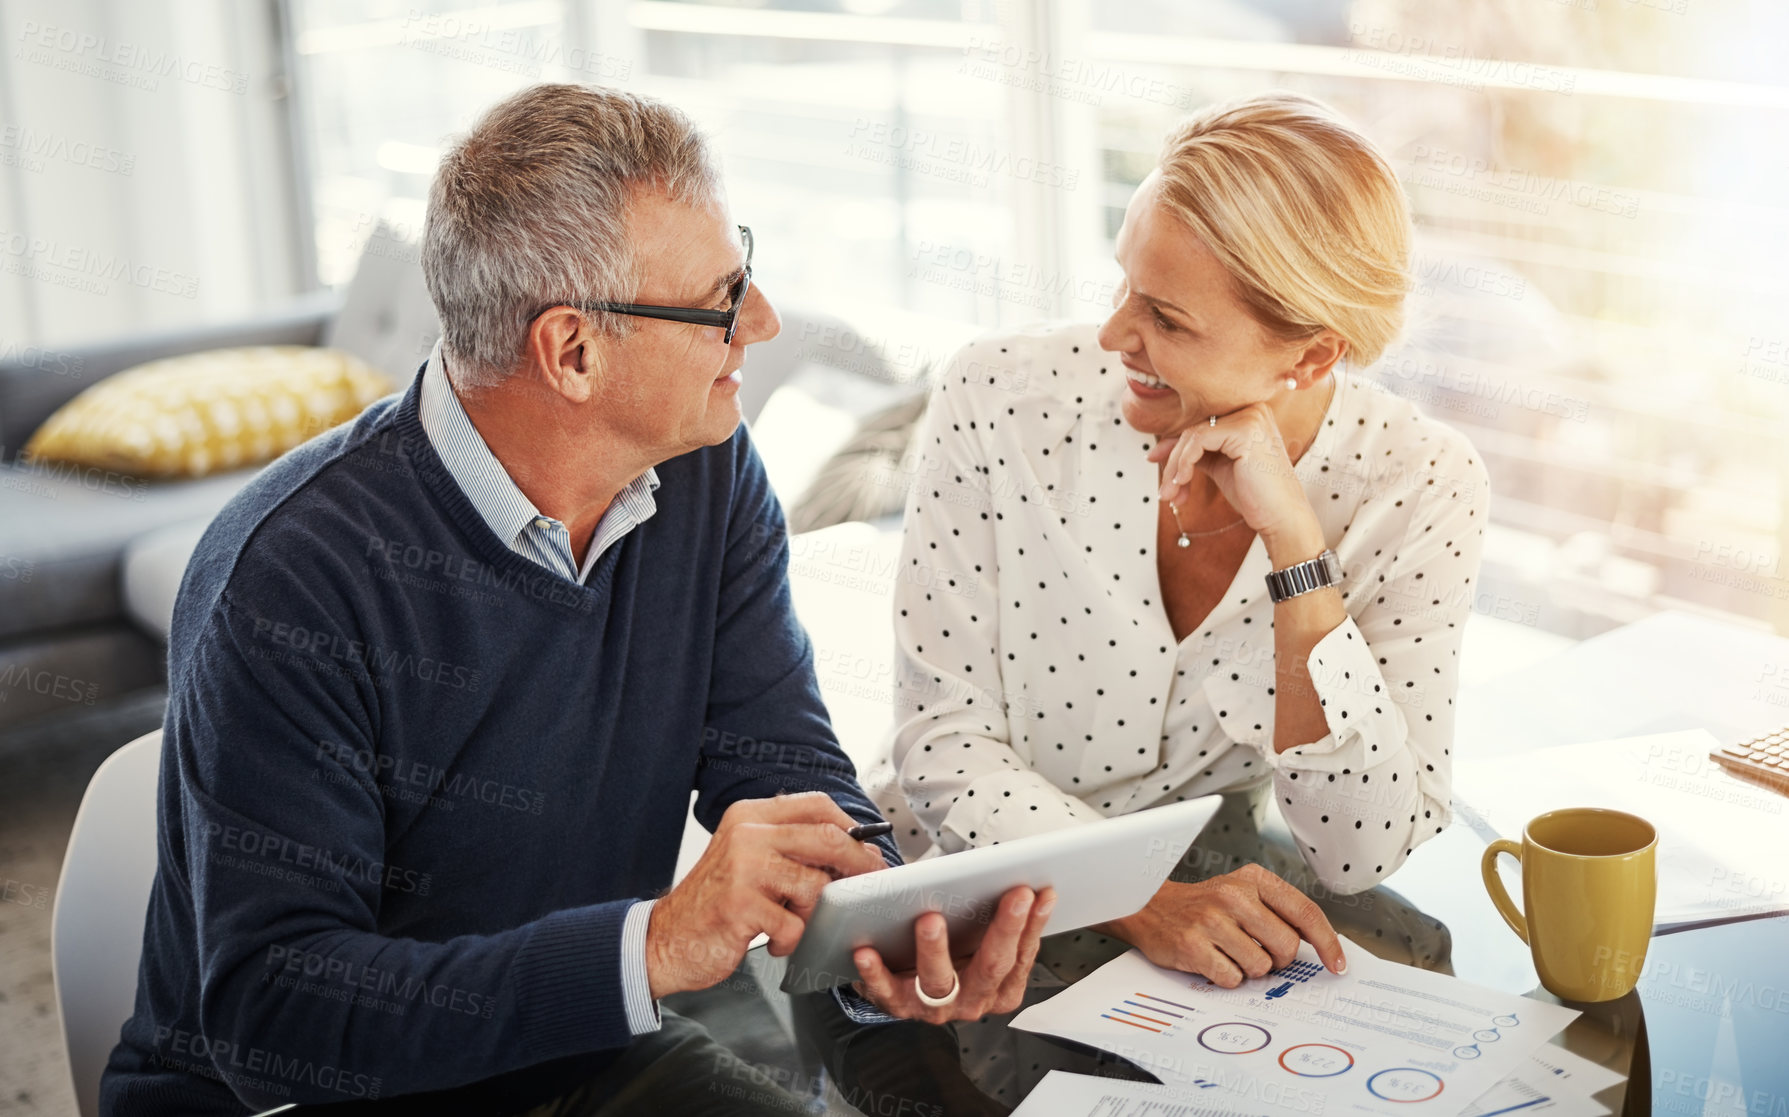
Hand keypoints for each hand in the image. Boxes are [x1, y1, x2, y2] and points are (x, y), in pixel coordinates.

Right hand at [645, 792, 887, 999]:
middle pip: (828, 838)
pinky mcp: (741, 906)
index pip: (817, 805)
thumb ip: (791, 846)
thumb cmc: (717, 901)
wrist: (666, 938)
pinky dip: (791, 939)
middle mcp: (747, 834)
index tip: (867, 851)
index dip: (852, 828)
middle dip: (859, 865)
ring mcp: (744, 869)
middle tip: (869, 885)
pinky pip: (795, 924)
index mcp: (751, 815)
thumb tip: (856, 847)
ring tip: (792, 921)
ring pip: (816, 886)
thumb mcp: (749, 858)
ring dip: (814, 913)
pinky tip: (772, 940)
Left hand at [850, 885, 1055, 1023]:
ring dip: (934, 950)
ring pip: (938, 982)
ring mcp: (935, 1007)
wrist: (905, 982)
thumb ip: (998, 914)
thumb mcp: (981, 936)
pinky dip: (876, 973)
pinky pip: (886, 991)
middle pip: (991, 967)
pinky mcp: (897, 1005)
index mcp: (1000, 987)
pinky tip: (867, 950)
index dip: (1032, 925)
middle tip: (1013, 895)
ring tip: (930, 919)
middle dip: (1004, 929)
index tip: (1040, 893)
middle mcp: (973, 1001)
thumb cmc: (952, 949)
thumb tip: (1027, 879)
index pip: (1022, 956)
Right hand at [1098, 865, 1344, 987]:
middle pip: (1287, 946)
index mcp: (1253, 879)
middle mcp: (1234, 896)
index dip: (1327, 942)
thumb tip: (1319, 945)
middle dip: (1279, 960)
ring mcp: (1212, 921)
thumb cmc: (1204, 905)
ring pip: (1261, 967)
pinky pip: (1232, 978)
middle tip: (1261, 954)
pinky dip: (1227, 977)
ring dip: (1250, 969)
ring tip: (1230, 953)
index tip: (1337, 964)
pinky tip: (1214, 961)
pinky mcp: (1193, 946)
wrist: (1150, 907)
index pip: (1305, 912)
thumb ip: (1278, 912)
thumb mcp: (1242, 892)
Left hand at [1147, 404, 1317, 552]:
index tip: (1154, 460)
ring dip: (1174, 467)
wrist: (1281, 517)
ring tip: (1170, 494)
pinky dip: (1183, 463)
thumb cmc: (1254, 495)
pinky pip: (1198, 441)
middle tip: (1164, 489)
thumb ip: (1198, 451)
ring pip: (1192, 435)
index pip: (1200, 422)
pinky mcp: (1244, 430)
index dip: (1174, 443)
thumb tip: (1162, 448)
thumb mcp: (1220, 465)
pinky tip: (1182, 483)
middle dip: (1171, 459)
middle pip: (1194, 427)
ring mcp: (1250, 417)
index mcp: (1249, 413)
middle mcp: (1252, 409)